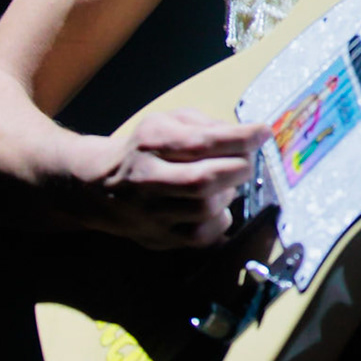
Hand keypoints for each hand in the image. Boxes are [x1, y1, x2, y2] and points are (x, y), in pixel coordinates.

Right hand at [75, 108, 268, 248]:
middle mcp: (146, 178)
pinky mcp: (157, 238)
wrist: (97, 186)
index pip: (201, 142)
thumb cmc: (146, 148)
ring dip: (228, 194)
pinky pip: (201, 236)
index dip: (239, 139)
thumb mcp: (169, 122)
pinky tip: (215, 205)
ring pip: (205, 210)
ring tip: (225, 183)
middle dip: (238, 169)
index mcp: (151, 142)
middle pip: (203, 181)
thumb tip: (248, 136)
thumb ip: (207, 124)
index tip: (263, 133)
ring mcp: (149, 213)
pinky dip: (219, 220)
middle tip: (246, 162)